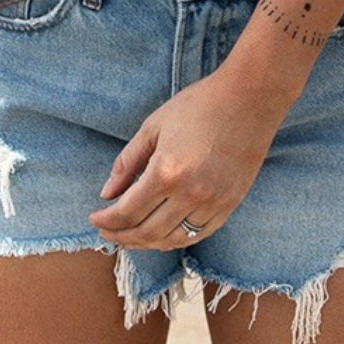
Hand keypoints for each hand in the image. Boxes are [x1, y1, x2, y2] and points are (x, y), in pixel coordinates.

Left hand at [88, 68, 286, 250]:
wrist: (249, 99)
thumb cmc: (199, 105)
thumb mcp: (154, 126)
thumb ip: (127, 162)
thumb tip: (107, 193)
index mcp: (166, 172)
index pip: (127, 212)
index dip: (107, 221)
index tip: (94, 220)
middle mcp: (190, 194)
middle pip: (147, 232)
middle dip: (121, 237)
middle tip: (107, 233)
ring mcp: (213, 203)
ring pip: (173, 240)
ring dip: (146, 244)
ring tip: (130, 238)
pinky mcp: (230, 205)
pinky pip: (198, 234)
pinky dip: (176, 240)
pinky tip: (162, 235)